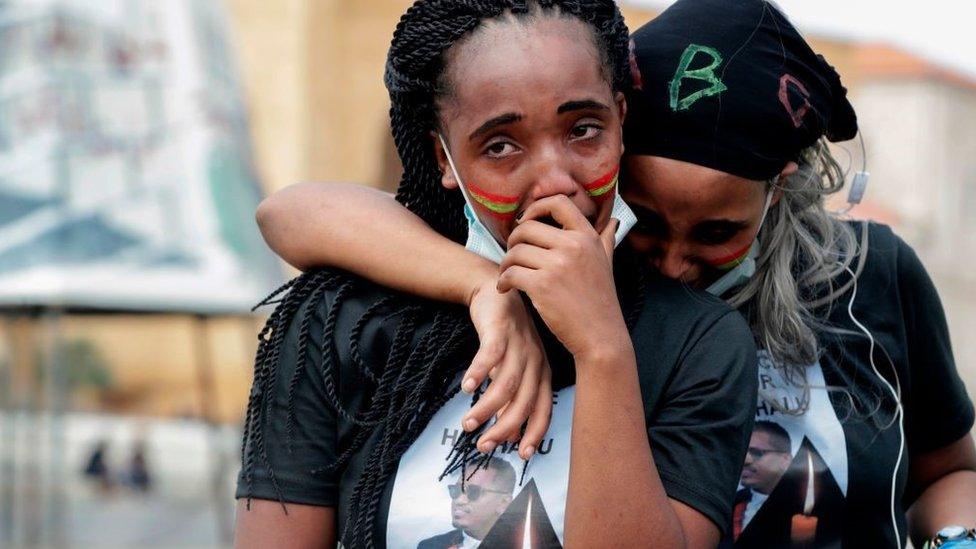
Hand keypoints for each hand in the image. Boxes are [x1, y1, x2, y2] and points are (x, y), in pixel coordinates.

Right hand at [461, 278, 552, 459]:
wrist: (493, 293)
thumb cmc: (505, 336)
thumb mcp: (512, 367)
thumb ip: (511, 398)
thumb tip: (508, 432)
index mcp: (541, 372)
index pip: (543, 409)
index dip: (535, 432)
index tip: (521, 454)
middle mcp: (534, 360)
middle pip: (523, 401)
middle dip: (504, 427)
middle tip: (484, 445)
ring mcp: (518, 345)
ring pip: (505, 383)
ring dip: (486, 406)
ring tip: (468, 423)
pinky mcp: (500, 330)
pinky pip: (490, 355)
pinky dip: (479, 373)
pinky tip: (466, 388)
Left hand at [497, 195, 627, 362]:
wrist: (601, 336)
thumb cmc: (600, 301)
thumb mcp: (607, 265)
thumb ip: (606, 240)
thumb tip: (614, 221)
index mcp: (587, 237)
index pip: (557, 202)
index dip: (535, 207)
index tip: (525, 221)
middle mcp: (573, 246)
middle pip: (527, 227)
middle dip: (513, 240)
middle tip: (513, 255)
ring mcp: (557, 265)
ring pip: (515, 251)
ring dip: (505, 263)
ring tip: (509, 274)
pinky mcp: (542, 286)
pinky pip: (510, 273)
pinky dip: (503, 281)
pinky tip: (506, 288)